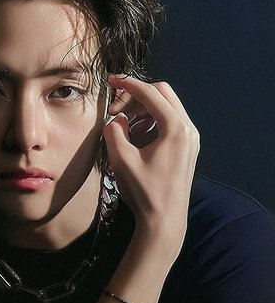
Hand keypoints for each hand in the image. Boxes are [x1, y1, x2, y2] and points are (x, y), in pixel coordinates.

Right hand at [103, 76, 198, 243]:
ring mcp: (191, 138)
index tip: (111, 80)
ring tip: (125, 124)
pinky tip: (138, 135)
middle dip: (137, 95)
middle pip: (163, 93)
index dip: (128, 84)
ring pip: (168, 106)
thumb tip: (116, 118)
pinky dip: (153, 120)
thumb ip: (114, 131)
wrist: (164, 221)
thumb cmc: (144, 193)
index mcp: (176, 129)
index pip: (151, 93)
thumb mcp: (122, 160)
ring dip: (144, 108)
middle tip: (116, 107)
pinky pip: (171, 122)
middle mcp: (188, 129)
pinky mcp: (188, 148)